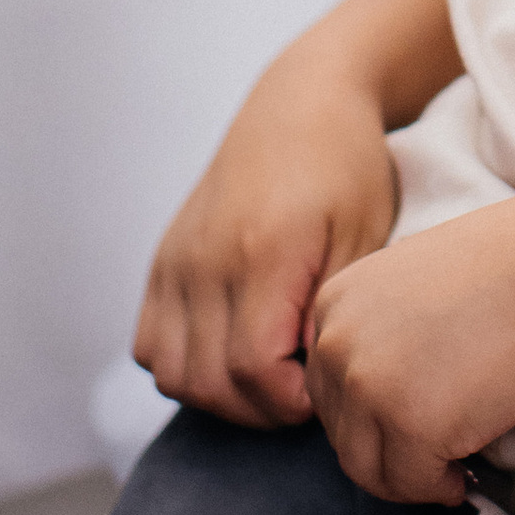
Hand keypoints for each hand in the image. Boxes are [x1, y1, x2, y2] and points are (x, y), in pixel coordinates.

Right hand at [134, 27, 398, 427]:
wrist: (301, 104)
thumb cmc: (349, 167)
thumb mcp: (365, 234)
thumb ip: (331, 307)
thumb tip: (302, 372)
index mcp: (262, 251)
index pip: (252, 368)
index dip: (290, 401)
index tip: (323, 389)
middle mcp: (205, 260)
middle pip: (208, 383)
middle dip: (260, 410)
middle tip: (302, 392)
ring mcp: (176, 261)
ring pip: (172, 374)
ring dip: (219, 396)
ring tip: (269, 376)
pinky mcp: (162, 262)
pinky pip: (149, 346)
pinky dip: (183, 368)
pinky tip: (230, 352)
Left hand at [306, 196, 514, 504]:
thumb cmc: (510, 265)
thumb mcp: (415, 283)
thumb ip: (384, 329)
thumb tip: (387, 393)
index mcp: (335, 304)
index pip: (329, 387)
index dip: (371, 416)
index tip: (414, 422)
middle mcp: (335, 344)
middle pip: (341, 432)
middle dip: (387, 451)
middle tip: (436, 455)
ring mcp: (368, 386)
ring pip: (367, 469)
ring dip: (409, 478)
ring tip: (452, 468)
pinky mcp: (410, 425)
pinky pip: (413, 483)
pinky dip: (440, 487)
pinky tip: (468, 473)